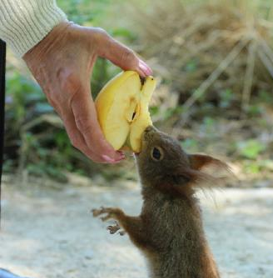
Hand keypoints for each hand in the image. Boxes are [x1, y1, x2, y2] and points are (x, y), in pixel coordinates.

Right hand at [23, 22, 151, 163]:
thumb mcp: (99, 39)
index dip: (100, 143)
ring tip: (112, 154)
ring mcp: (59, 106)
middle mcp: (64, 101)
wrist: (37, 37)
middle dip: (99, 155)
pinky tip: (102, 140)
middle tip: (119, 159)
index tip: (115, 154)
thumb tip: (147, 72)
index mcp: (74, 87)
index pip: (86, 123)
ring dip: (93, 151)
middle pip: (80, 139)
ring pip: (75, 138)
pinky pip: (73, 130)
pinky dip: (87, 140)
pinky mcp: (58, 107)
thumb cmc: (70, 37)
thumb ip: (124, 55)